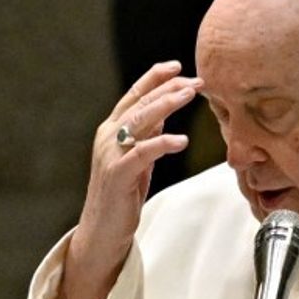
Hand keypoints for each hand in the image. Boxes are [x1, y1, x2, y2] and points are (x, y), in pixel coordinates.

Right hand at [53, 60, 200, 298]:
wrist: (102, 232)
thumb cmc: (122, 196)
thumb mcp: (138, 160)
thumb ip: (147, 136)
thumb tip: (164, 114)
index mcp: (112, 130)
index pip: (134, 96)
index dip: (154, 79)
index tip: (178, 66)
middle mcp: (107, 137)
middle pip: (140, 103)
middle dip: (168, 88)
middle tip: (195, 80)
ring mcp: (110, 155)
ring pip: (139, 121)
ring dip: (166, 105)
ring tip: (190, 94)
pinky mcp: (117, 175)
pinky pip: (141, 153)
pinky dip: (161, 143)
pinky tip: (181, 140)